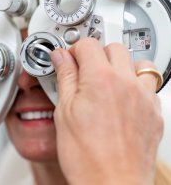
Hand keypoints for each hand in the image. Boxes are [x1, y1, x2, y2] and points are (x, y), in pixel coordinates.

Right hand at [51, 38, 162, 184]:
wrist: (111, 183)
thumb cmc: (87, 156)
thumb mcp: (64, 113)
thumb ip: (64, 79)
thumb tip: (60, 59)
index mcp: (101, 80)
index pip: (87, 45)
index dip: (73, 50)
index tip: (68, 60)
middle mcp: (127, 83)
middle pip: (113, 47)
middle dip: (96, 54)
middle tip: (83, 70)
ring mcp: (145, 98)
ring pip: (138, 62)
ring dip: (121, 66)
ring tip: (106, 81)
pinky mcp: (155, 113)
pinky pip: (150, 86)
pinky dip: (136, 85)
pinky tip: (122, 99)